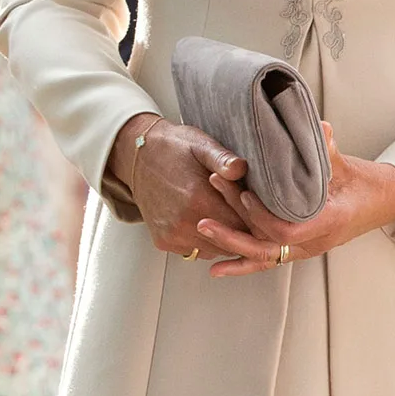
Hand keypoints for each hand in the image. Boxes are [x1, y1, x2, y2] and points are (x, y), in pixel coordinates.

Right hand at [109, 112, 249, 256]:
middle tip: (247, 213)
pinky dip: (208, 241)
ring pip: (216, 250)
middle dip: (244, 230)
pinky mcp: (164, 242)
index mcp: (197, 199)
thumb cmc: (173, 148)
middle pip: (232, 242)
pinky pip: (198, 251)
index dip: (256, 218)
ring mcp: (172, 235)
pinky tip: (209, 221)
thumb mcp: (200, 144)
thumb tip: (241, 168)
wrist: (136, 157)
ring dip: (226, 237)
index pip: (244, 225)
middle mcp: (183, 223)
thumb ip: (223, 158)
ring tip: (227, 214)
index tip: (258, 207)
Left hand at [195, 122, 394, 275]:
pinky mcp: (297, 247)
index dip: (263, 217)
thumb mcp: (346, 164)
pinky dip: (241, 264)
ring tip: (202, 234)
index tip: (245, 196)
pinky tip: (216, 267)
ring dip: (231, 246)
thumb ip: (329, 150)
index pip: (288, 231)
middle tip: (204, 219)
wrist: (381, 201)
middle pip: (267, 249)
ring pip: (264, 256)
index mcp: (328, 222)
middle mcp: (314, 241)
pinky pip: (267, 259)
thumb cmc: (364, 183)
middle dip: (233, 236)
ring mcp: (305, 247)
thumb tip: (320, 128)